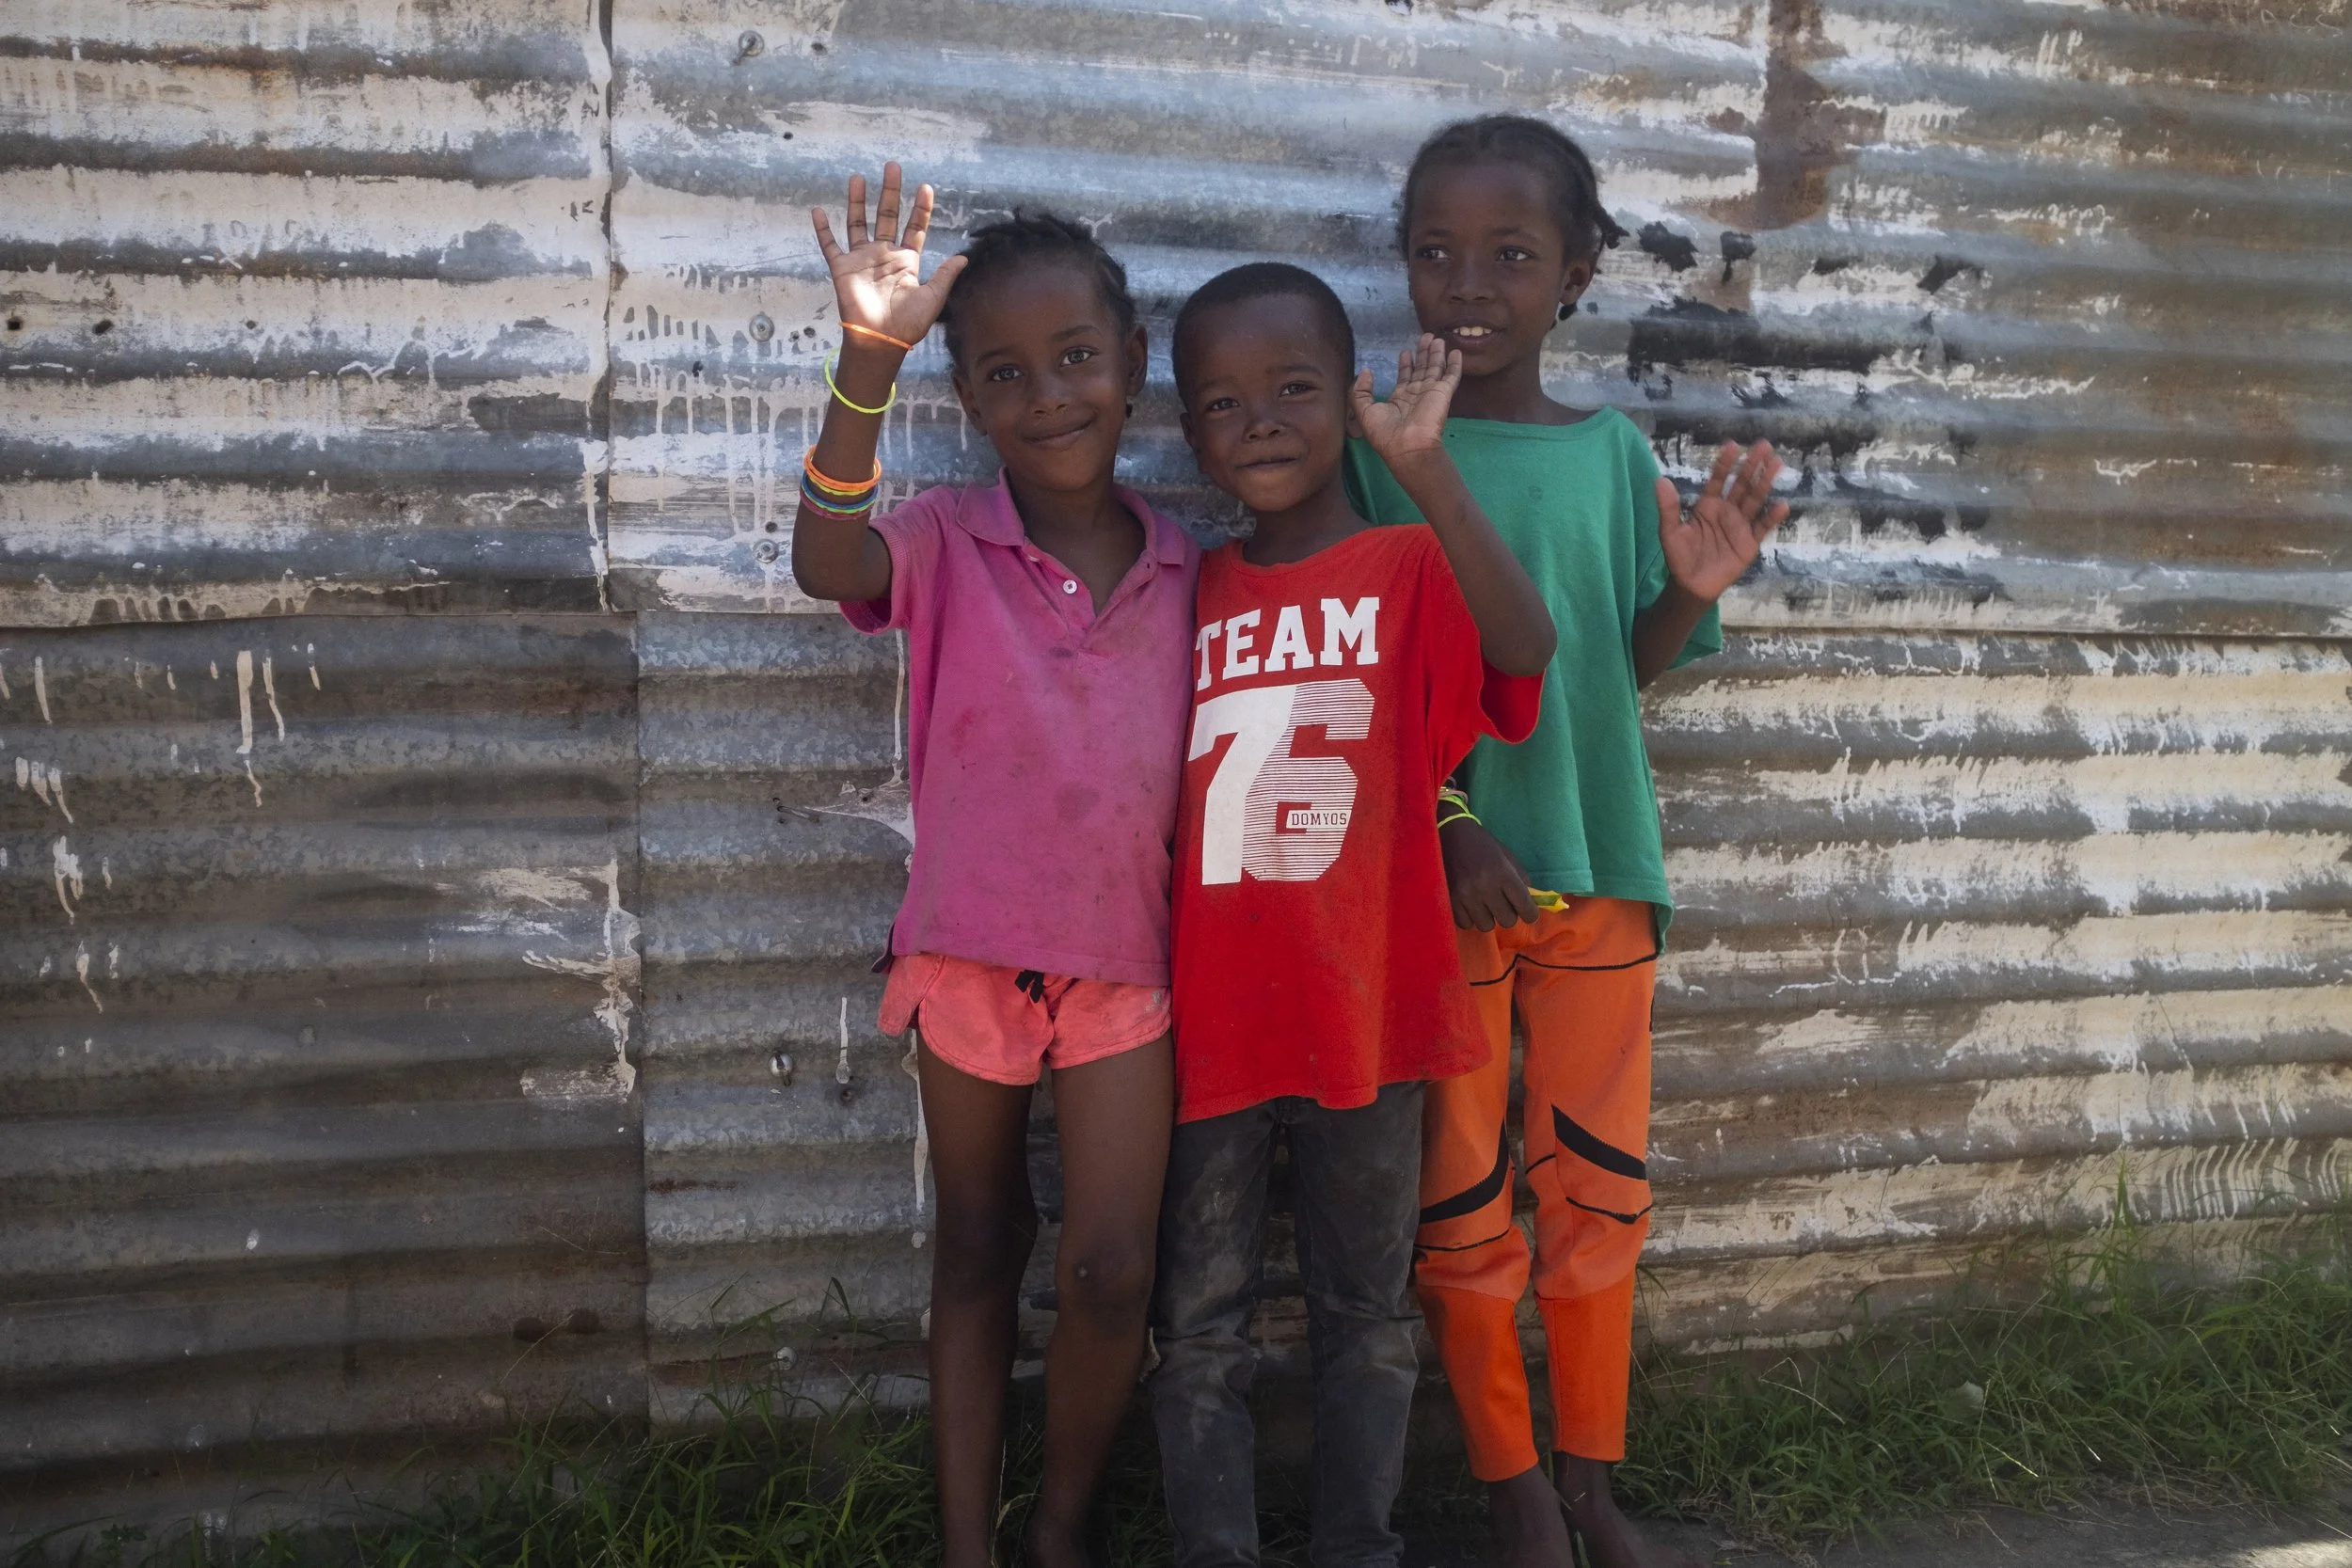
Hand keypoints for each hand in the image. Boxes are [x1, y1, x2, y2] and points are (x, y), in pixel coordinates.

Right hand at [809, 162, 967, 349]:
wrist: (881, 341)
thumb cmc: (908, 325)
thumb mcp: (933, 298)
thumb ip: (945, 275)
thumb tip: (964, 257)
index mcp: (906, 261)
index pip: (914, 227)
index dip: (920, 208)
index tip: (925, 187)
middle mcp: (883, 255)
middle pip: (886, 216)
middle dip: (890, 192)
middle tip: (893, 167)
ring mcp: (862, 260)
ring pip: (858, 223)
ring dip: (857, 201)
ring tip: (858, 177)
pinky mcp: (842, 269)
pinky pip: (830, 245)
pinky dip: (823, 229)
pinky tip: (818, 211)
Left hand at [1348, 334, 1460, 464]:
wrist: (1407, 446)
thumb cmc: (1384, 432)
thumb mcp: (1363, 411)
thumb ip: (1361, 390)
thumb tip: (1366, 371)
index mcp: (1400, 399)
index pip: (1404, 377)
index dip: (1405, 364)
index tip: (1405, 351)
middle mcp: (1416, 394)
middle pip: (1422, 368)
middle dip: (1423, 353)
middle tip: (1425, 336)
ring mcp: (1431, 392)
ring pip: (1435, 368)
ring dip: (1436, 353)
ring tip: (1437, 338)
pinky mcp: (1443, 393)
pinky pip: (1451, 375)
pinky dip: (1454, 364)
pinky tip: (1456, 352)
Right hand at [1441, 816, 1536, 931]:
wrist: (1449, 833)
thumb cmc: (1482, 844)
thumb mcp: (1507, 855)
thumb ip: (1520, 878)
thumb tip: (1530, 901)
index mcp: (1503, 873)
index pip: (1525, 907)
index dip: (1530, 914)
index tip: (1528, 912)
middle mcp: (1485, 887)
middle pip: (1507, 921)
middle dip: (1508, 914)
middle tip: (1503, 904)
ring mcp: (1465, 896)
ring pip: (1486, 926)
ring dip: (1488, 917)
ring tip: (1484, 904)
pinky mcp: (1449, 900)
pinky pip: (1466, 924)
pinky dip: (1470, 918)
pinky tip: (1469, 905)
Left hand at [1656, 439, 1789, 603]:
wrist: (1691, 585)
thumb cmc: (1679, 557)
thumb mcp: (1669, 532)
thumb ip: (1668, 507)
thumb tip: (1660, 480)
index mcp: (1708, 506)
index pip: (1718, 479)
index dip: (1724, 463)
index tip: (1732, 445)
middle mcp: (1727, 511)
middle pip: (1742, 484)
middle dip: (1752, 465)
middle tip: (1764, 445)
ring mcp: (1740, 525)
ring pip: (1756, 499)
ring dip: (1766, 482)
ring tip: (1777, 463)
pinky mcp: (1750, 543)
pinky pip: (1763, 527)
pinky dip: (1772, 517)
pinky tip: (1782, 505)